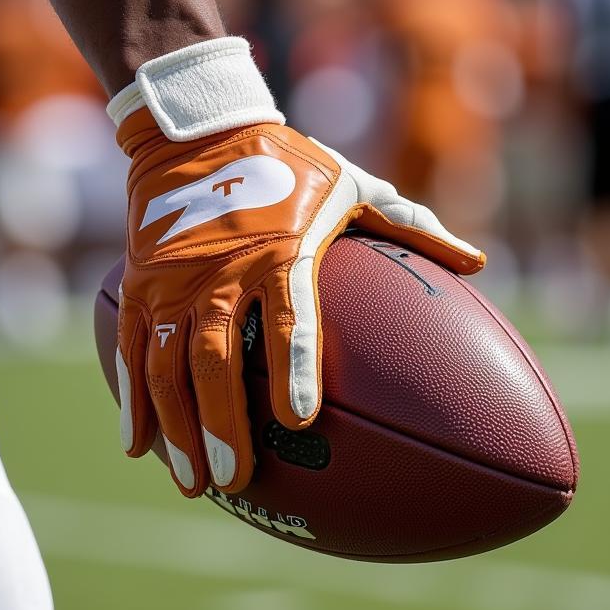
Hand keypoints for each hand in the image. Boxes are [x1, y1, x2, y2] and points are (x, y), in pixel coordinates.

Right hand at [116, 115, 484, 496]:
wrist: (200, 129)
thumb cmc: (290, 164)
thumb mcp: (355, 186)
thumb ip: (412, 226)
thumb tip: (478, 263)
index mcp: (281, 251)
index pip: (290, 317)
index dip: (293, 368)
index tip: (297, 422)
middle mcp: (222, 271)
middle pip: (217, 360)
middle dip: (223, 425)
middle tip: (237, 478)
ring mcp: (173, 280)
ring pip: (168, 365)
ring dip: (179, 427)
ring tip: (195, 481)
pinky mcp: (139, 283)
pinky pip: (131, 349)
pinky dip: (135, 400)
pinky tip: (141, 447)